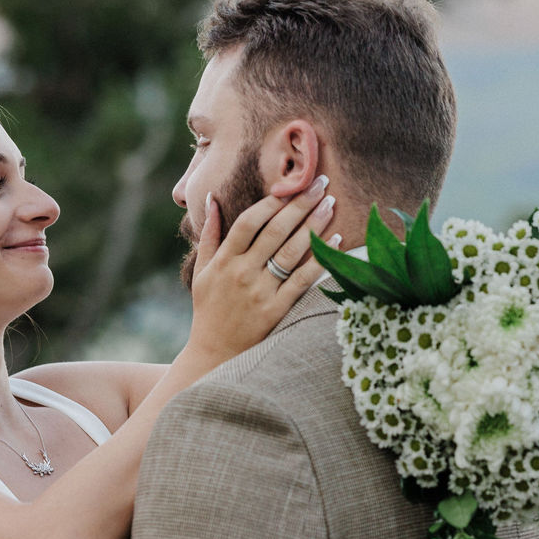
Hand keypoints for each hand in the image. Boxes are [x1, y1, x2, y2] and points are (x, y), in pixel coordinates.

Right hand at [184, 177, 337, 366]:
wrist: (213, 354)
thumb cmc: (208, 309)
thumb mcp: (201, 271)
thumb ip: (209, 234)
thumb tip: (214, 198)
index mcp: (224, 260)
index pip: (249, 222)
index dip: (271, 202)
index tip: (290, 185)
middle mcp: (242, 273)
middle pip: (276, 231)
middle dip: (301, 204)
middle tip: (321, 184)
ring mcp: (260, 293)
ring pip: (292, 252)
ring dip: (315, 225)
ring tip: (331, 204)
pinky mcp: (276, 311)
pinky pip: (303, 281)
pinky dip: (321, 260)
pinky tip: (336, 242)